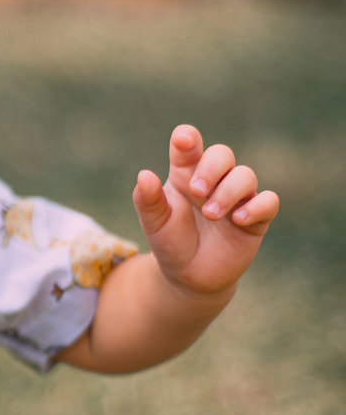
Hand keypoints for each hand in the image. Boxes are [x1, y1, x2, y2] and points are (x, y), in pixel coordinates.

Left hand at [132, 125, 278, 300]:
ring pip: (246, 175)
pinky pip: (269, 201)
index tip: (183, 141)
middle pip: (222, 154)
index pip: (189, 146)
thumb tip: (144, 175)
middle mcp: (214, 181)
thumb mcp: (153, 222)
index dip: (187, 138)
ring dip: (228, 192)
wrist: (189, 276)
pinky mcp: (256, 219)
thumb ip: (147, 200)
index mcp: (185, 175)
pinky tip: (239, 219)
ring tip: (211, 214)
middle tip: (196, 192)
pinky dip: (258, 206)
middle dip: (211, 168)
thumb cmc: (170, 241)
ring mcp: (237, 198)